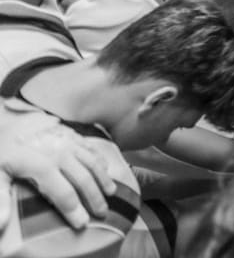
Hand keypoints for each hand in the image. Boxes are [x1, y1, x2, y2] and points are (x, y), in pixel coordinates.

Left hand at [0, 107, 116, 229]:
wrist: (11, 121)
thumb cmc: (4, 152)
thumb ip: (0, 197)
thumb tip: (2, 223)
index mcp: (43, 166)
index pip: (63, 193)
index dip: (74, 210)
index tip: (82, 224)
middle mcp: (61, 154)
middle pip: (83, 179)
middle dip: (94, 198)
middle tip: (102, 213)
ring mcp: (69, 143)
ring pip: (92, 163)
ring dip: (103, 179)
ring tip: (111, 193)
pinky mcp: (74, 135)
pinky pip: (92, 149)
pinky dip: (101, 160)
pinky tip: (107, 170)